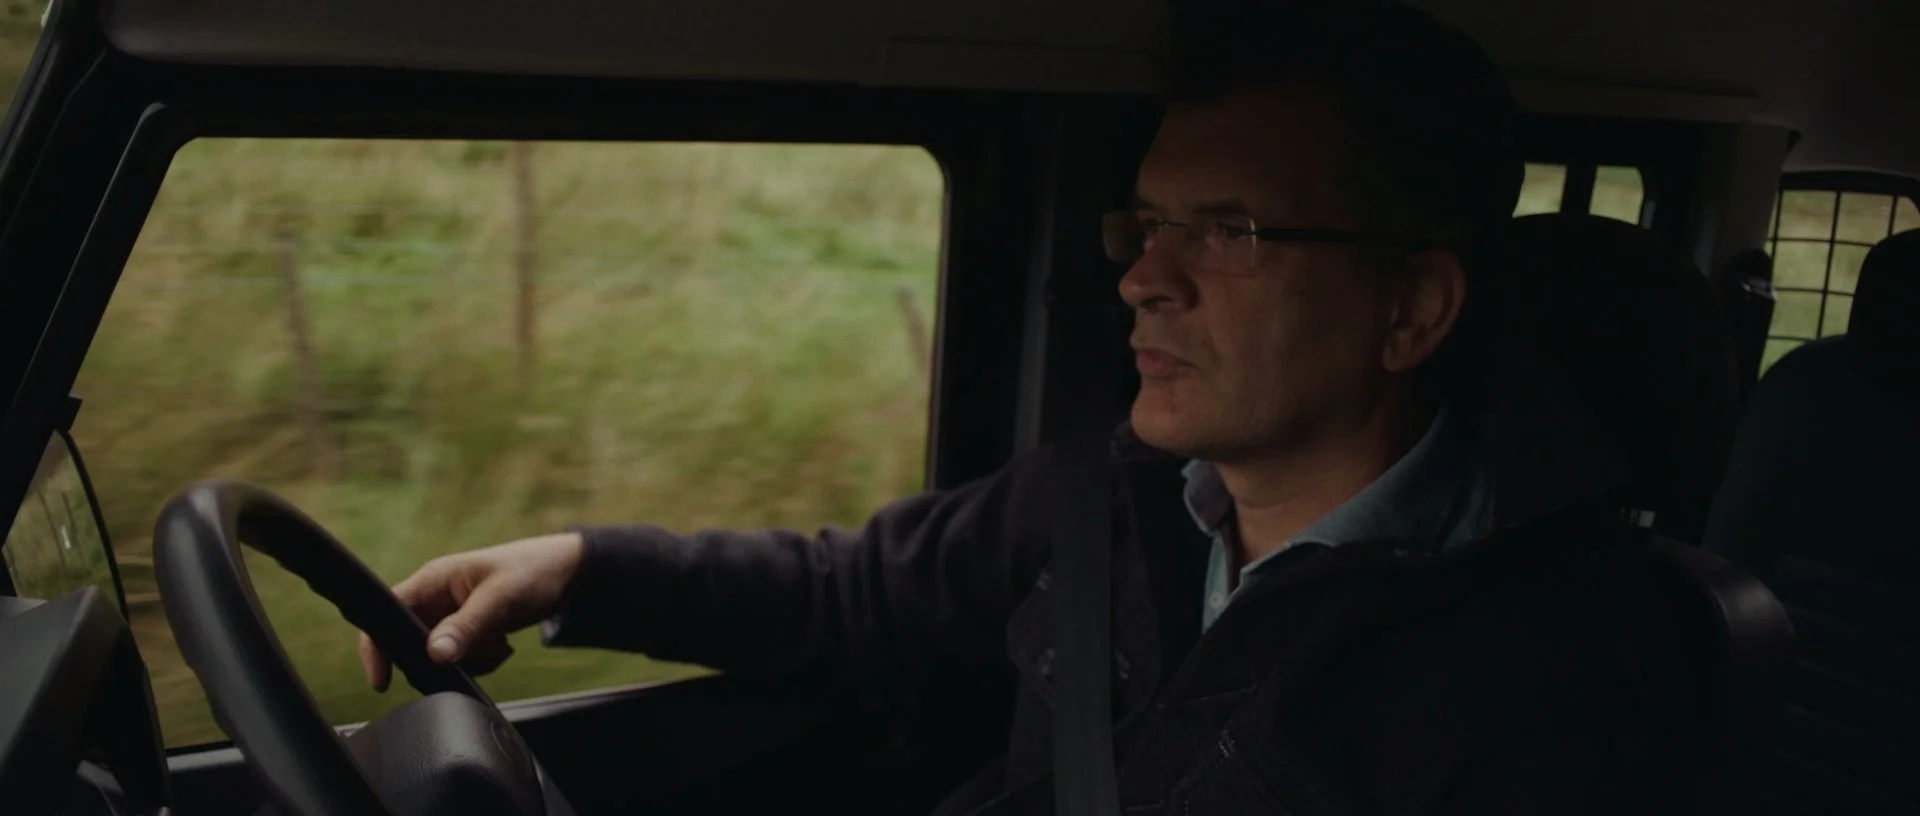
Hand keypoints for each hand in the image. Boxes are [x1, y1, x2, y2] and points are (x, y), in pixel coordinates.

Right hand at [360, 532, 585, 691]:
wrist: (567, 575)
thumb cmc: (532, 572)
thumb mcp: (500, 599)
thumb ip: (466, 626)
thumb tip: (434, 656)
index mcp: (433, 580)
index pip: (387, 613)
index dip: (377, 647)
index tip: (382, 683)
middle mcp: (436, 598)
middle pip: (413, 643)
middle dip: (442, 657)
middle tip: (477, 645)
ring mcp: (452, 616)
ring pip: (441, 656)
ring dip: (471, 657)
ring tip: (498, 638)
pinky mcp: (468, 631)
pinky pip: (463, 659)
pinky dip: (484, 658)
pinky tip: (503, 642)